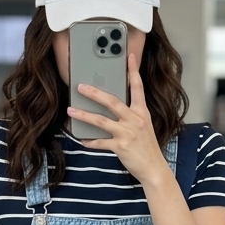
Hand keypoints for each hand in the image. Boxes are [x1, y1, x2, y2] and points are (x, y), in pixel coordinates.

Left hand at [67, 53, 170, 189]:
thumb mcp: (144, 127)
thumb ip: (130, 116)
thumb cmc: (147, 148)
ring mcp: (127, 133)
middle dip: (94, 93)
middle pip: (112, 101)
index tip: (128, 56)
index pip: (137, 87)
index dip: (133, 70)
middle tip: (81, 86)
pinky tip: (82, 139)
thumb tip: (112, 108)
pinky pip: (100, 142)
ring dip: (84, 115)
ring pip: (101, 121)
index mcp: (142, 112)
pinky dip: (90, 141)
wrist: (154, 169)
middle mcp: (135, 120)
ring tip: (71, 110)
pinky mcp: (121, 147)